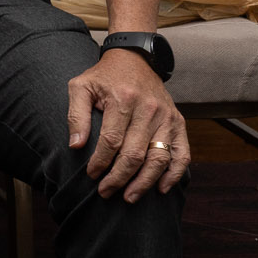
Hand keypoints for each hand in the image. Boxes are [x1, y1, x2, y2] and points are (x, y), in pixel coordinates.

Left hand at [68, 48, 190, 201]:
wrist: (134, 59)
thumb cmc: (103, 76)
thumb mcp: (81, 86)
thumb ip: (76, 115)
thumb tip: (76, 146)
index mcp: (123, 99)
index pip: (112, 141)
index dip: (100, 162)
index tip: (91, 175)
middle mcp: (149, 109)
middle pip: (135, 154)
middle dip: (119, 178)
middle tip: (105, 192)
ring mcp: (167, 117)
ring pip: (159, 158)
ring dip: (145, 182)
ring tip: (129, 197)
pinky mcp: (179, 122)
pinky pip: (182, 153)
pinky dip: (174, 174)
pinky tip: (161, 189)